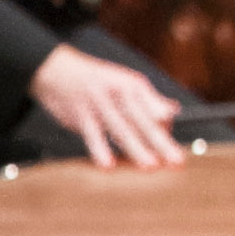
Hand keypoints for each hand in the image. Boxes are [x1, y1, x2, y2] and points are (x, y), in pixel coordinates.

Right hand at [28, 44, 184, 169]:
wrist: (56, 70)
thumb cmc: (93, 80)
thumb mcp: (123, 82)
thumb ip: (148, 99)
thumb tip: (171, 112)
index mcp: (133, 86)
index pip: (155, 109)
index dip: (168, 130)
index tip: (178, 150)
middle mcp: (119, 93)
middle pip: (143, 121)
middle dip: (160, 142)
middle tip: (175, 160)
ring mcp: (100, 104)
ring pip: (121, 129)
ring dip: (136, 148)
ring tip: (150, 166)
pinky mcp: (80, 114)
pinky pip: (92, 134)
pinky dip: (100, 149)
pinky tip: (108, 165)